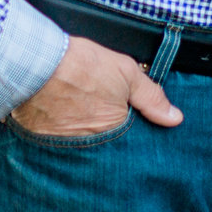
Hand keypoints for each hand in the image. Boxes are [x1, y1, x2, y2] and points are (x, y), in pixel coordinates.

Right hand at [11, 36, 183, 136]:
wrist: (36, 63)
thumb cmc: (83, 65)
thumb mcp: (127, 73)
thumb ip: (152, 97)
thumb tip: (175, 118)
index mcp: (113, 130)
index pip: (128, 143)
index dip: (128, 131)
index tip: (124, 120)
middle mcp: (89, 145)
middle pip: (104, 148)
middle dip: (106, 139)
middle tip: (97, 115)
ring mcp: (63, 146)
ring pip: (80, 148)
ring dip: (81, 138)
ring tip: (78, 116)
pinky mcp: (39, 143)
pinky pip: (55, 145)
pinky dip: (58, 136)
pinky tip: (59, 119)